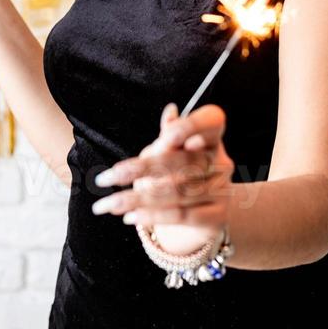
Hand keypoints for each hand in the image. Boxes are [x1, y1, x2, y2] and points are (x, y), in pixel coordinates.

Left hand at [91, 102, 234, 229]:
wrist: (201, 208)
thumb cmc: (179, 169)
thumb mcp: (170, 150)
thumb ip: (168, 135)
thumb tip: (171, 111)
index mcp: (212, 136)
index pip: (212, 121)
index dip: (192, 127)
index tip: (166, 137)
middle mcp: (222, 161)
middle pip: (183, 161)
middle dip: (140, 169)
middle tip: (105, 178)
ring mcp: (222, 189)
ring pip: (176, 192)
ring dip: (137, 199)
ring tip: (108, 204)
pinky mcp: (218, 215)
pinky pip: (182, 216)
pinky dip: (153, 216)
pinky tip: (130, 217)